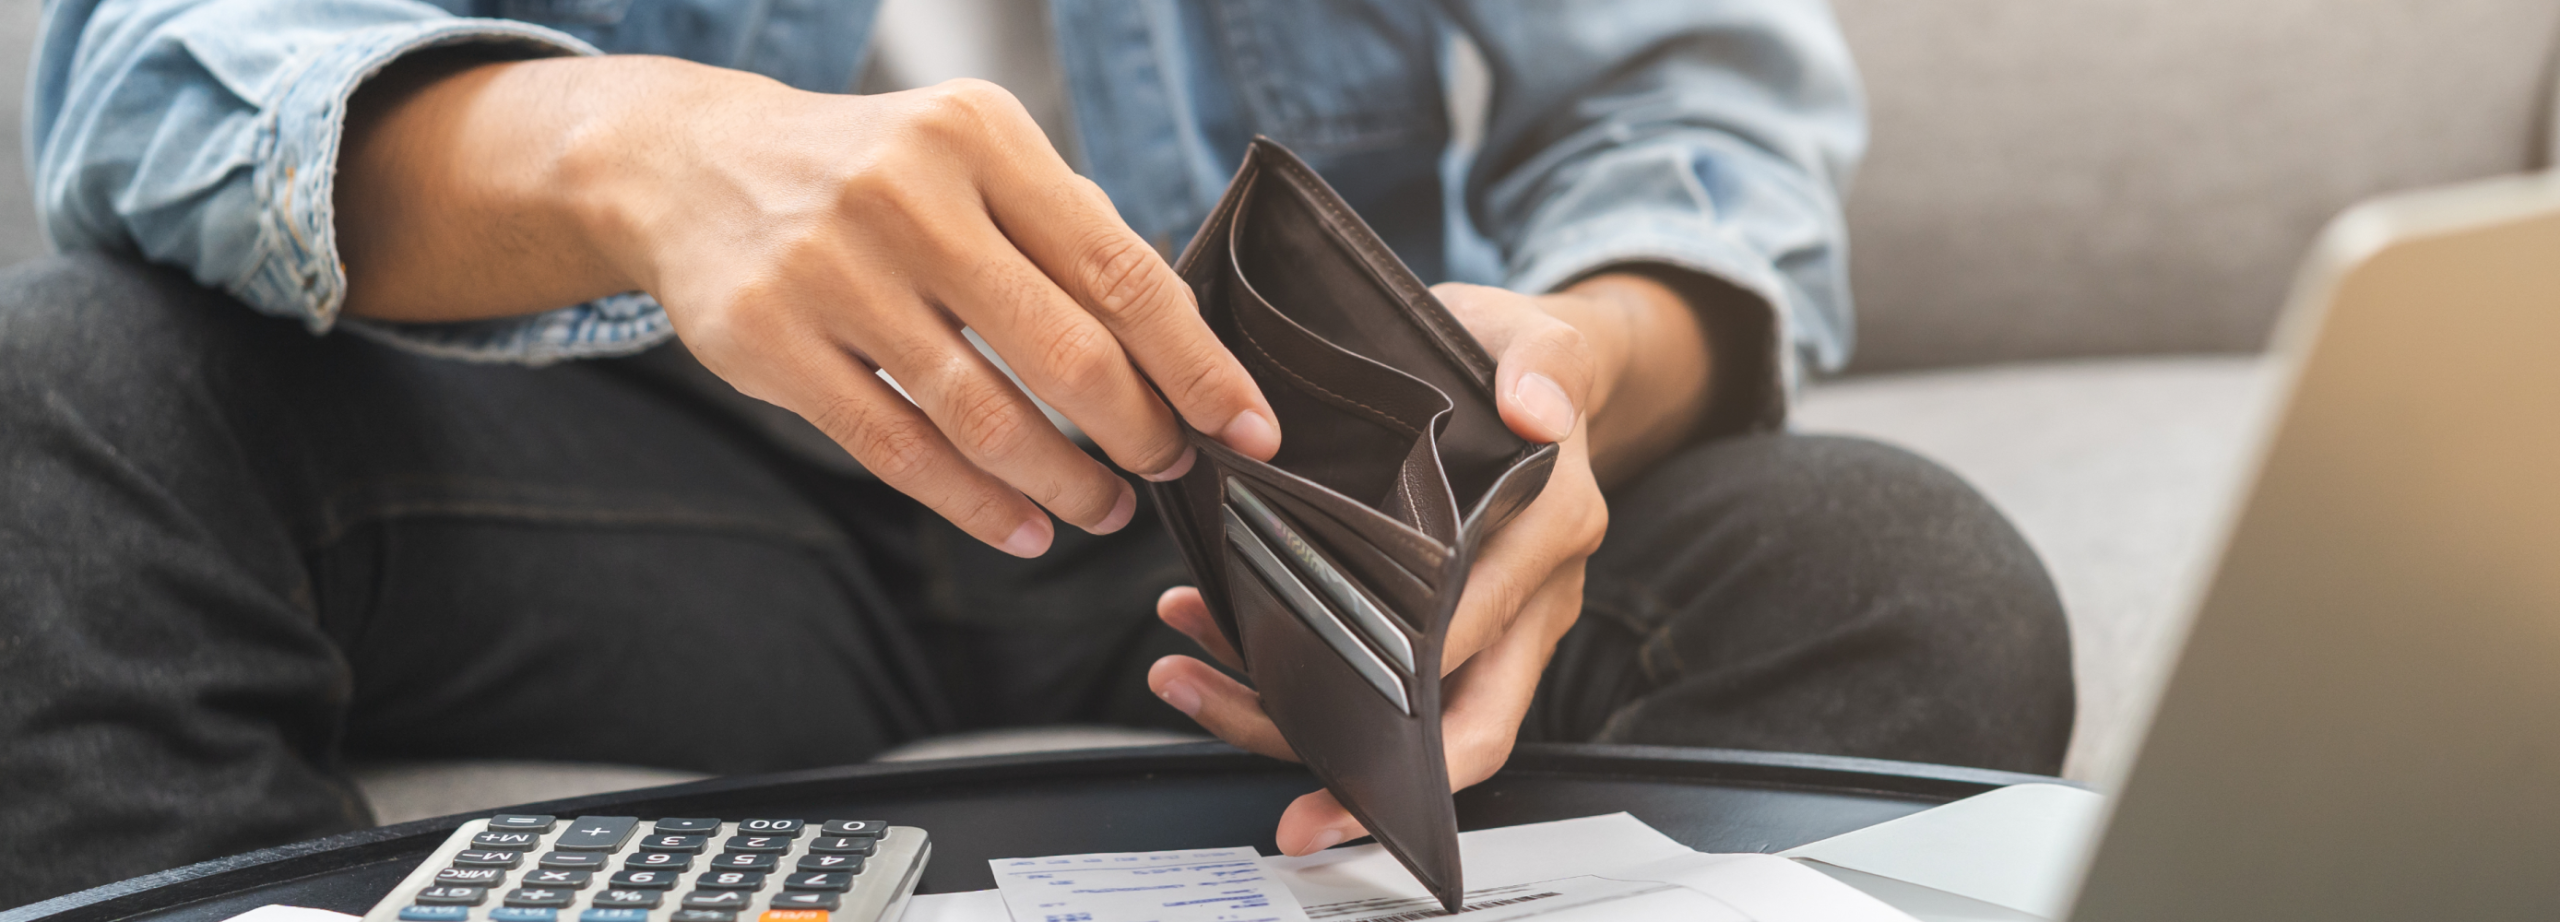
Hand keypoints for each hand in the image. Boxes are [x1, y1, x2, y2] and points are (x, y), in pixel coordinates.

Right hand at [337, 58, 1281, 556]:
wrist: (688, 164)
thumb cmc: (866, 172)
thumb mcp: (969, 156)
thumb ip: (1064, 232)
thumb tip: (1180, 347)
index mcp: (981, 138)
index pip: (1122, 269)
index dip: (1197, 364)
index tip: (1248, 428)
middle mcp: (908, 193)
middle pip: (1066, 352)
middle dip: (1139, 432)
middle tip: (1169, 470)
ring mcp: (833, 269)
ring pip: (984, 415)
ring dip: (1064, 482)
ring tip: (1101, 508)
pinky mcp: (772, 341)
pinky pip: (898, 448)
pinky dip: (975, 504)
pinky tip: (1022, 530)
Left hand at [1145, 273, 1714, 854]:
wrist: (1523, 369)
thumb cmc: (1514, 360)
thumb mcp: (1537, 338)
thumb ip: (1544, 364)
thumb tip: (1538, 406)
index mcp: (1550, 533)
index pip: (1486, 634)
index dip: (1417, 686)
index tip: (1341, 697)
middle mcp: (1528, 598)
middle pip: (1461, 728)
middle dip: (1371, 781)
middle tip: (1296, 818)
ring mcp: (1484, 625)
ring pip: (1400, 720)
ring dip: (1291, 718)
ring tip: (1191, 682)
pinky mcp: (1434, 626)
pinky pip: (1366, 676)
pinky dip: (1279, 669)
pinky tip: (1205, 639)